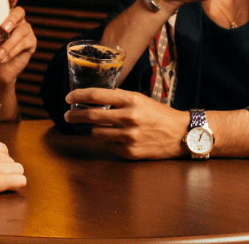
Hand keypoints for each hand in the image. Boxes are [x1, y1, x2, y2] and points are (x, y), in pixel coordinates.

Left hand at [0, 0, 36, 84]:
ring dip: (8, 44)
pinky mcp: (30, 43)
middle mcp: (16, 19)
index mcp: (4, 13)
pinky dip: (12, 51)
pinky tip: (3, 58)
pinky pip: (24, 43)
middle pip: (19, 12)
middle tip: (3, 28)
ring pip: (21, 31)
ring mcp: (25, 30)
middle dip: (12, 19)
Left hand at [64, 88, 189, 159]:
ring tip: (92, 125)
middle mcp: (129, 117)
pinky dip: (106, 140)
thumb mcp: (139, 98)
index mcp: (131, 100)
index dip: (78, 96)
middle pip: (91, 115)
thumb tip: (91, 98)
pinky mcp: (130, 152)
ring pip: (96, 132)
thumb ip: (117, 98)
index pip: (96, 95)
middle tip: (67, 115)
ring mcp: (129, 137)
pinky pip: (108, 145)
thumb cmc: (157, 113)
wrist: (181, 134)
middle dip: (74, 115)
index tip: (68, 98)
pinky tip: (111, 136)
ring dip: (91, 129)